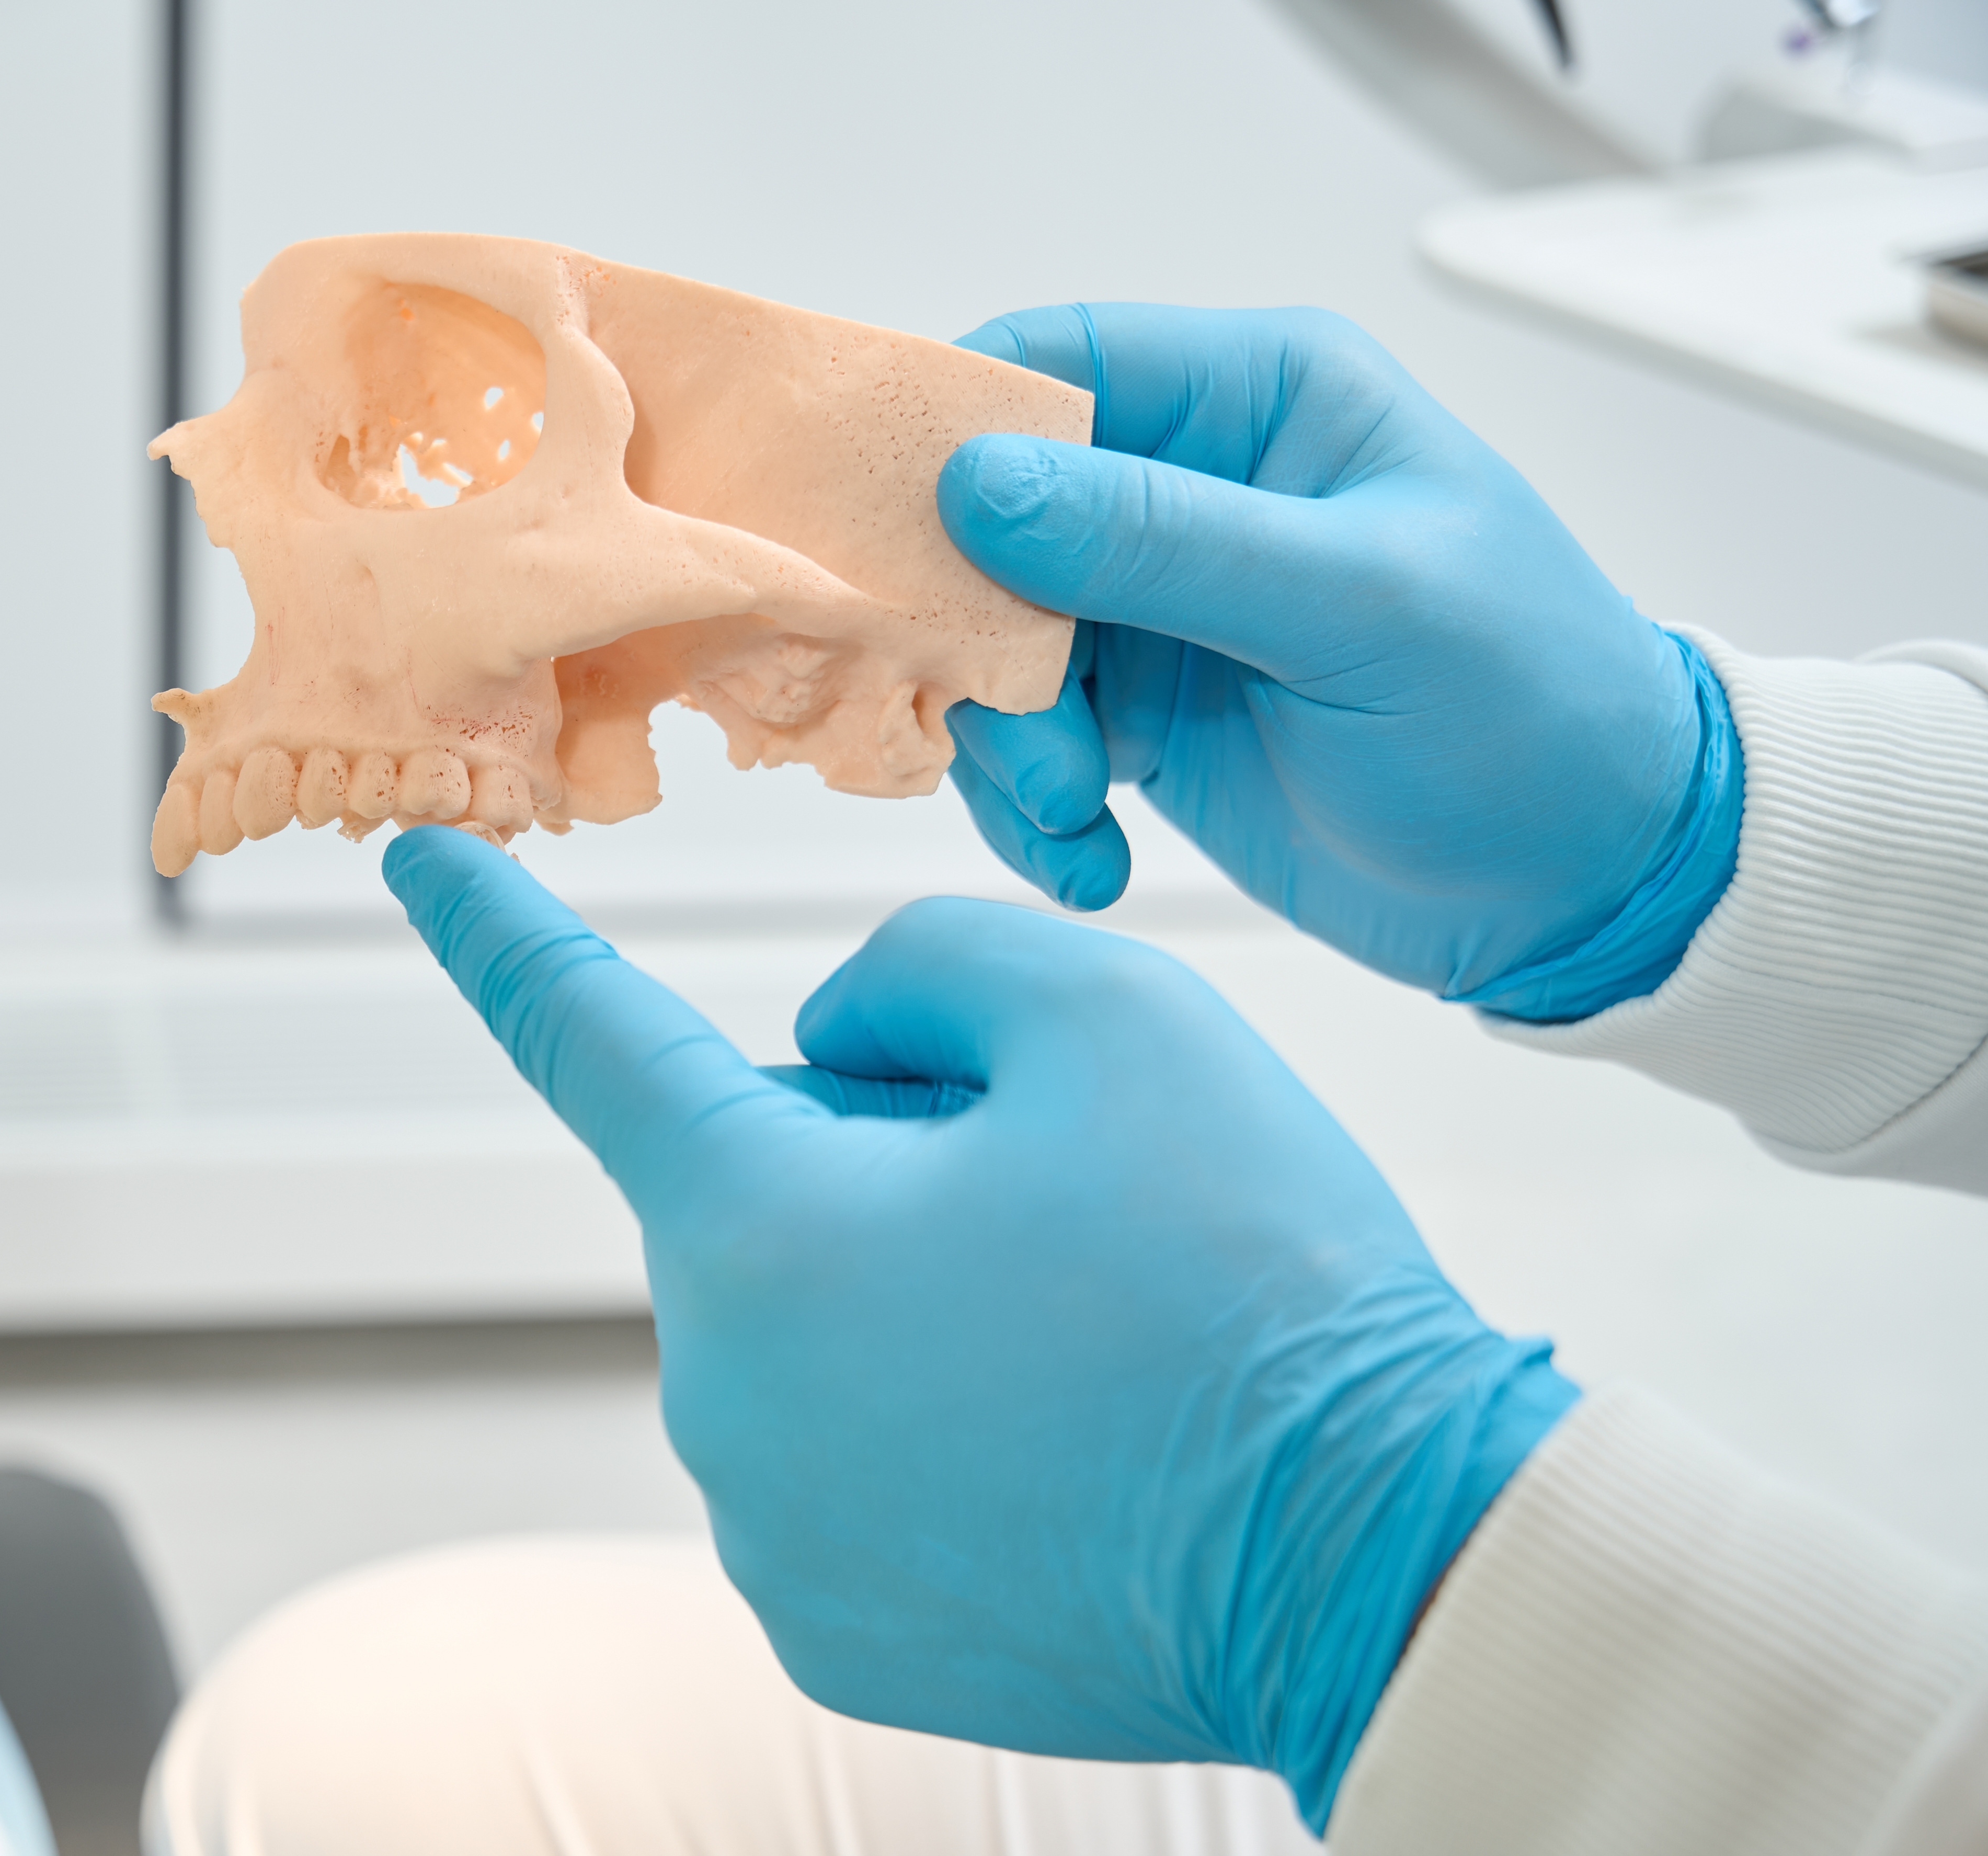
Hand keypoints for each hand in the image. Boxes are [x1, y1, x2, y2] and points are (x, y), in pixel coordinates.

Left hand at [393, 827, 1576, 1826]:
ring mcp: (765, 1539)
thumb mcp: (1111, 1014)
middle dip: (875, 1166)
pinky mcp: (831, 1639)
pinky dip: (937, 1441)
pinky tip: (1074, 1462)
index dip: (497, 932)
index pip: (583, 1036)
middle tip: (1073, 1214)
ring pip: (806, 1342)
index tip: (417, 858)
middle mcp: (717, 1400)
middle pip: (755, 1199)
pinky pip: (848, 1475)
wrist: (1382, 1561)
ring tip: (1097, 1351)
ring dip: (913, 1308)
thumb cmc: (1255, 1271)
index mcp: (754, 1231)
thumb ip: (921, 967)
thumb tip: (834, 1048)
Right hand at [937, 304, 1737, 1019]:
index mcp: (1256, 403)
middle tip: (1010, 731)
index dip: (937, 437)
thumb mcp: (1358, 608)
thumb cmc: (1531, 712)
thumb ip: (1163, 539)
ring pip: (981, 647)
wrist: (1584, 882)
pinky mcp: (1136, 719)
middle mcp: (1186, 489)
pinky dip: (1029, 816)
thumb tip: (979, 478)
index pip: (1043, 365)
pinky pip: (1015, 748)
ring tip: (1077, 816)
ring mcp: (1152, 609)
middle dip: (970, 636)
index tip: (879, 540)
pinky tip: (1092, 859)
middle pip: (977, 521)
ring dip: (1002, 748)